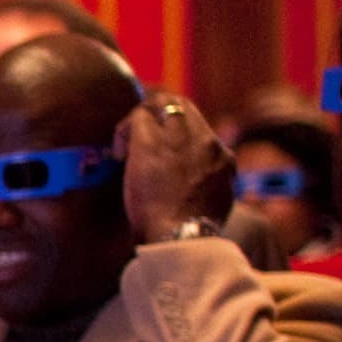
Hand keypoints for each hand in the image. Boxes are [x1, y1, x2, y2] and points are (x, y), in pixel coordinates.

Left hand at [117, 94, 233, 242]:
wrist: (180, 236)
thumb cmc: (189, 233)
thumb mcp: (214, 207)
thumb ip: (209, 188)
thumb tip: (195, 187)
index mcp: (223, 160)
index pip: (201, 130)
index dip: (177, 134)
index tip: (163, 149)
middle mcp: (206, 142)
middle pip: (183, 107)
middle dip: (158, 114)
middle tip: (138, 135)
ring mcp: (180, 138)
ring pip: (163, 104)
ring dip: (141, 119)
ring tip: (127, 145)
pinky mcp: (152, 142)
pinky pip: (138, 116)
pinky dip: (124, 131)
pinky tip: (118, 154)